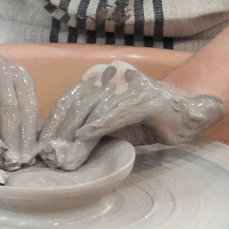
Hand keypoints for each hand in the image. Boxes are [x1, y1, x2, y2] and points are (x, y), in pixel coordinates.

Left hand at [37, 60, 224, 170]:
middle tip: (47, 153)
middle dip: (59, 130)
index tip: (40, 144)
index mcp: (99, 76)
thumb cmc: (146, 121)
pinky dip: (98, 125)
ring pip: (93, 108)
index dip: (52, 122)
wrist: (187, 114)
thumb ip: (88, 130)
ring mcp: (129, 84)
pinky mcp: (145, 98)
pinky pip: (116, 113)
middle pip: (76, 102)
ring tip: (62, 152)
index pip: (69, 99)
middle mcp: (111, 74)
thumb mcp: (111, 124)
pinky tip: (83, 136)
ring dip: (75, 132)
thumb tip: (60, 148)